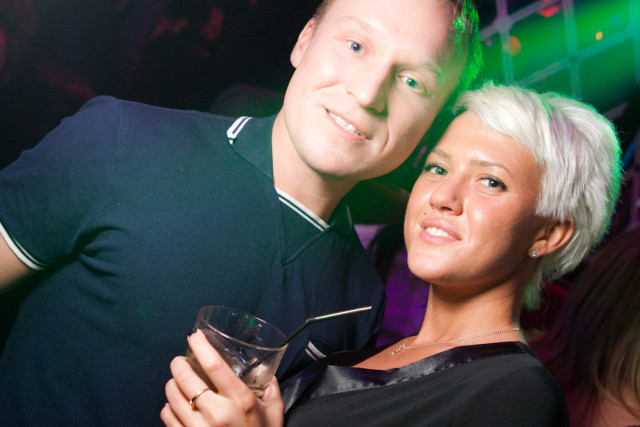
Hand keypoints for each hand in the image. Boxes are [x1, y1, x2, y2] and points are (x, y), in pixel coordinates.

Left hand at [161, 330, 284, 425]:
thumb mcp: (274, 410)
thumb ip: (269, 387)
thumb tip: (264, 368)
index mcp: (240, 400)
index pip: (214, 365)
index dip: (201, 346)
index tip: (194, 336)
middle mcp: (218, 413)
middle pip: (186, 378)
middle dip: (178, 364)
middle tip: (180, 360)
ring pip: (172, 397)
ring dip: (172, 384)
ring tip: (176, 381)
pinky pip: (167, 418)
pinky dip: (168, 408)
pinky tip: (174, 405)